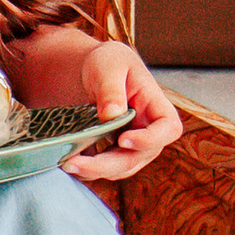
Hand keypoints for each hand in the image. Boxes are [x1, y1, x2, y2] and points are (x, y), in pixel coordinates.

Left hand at [64, 39, 179, 182]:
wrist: (91, 71)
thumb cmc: (107, 63)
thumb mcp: (108, 65)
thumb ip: (111, 89)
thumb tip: (112, 116)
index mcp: (156, 105)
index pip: (168, 129)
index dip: (150, 139)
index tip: (123, 139)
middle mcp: (149, 131)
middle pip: (138, 157)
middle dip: (107, 164)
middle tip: (75, 162)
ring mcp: (133, 146)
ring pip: (120, 169)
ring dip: (94, 171)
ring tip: (66, 163)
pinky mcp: (114, 154)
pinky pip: (105, 169)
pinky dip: (87, 171)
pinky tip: (67, 163)